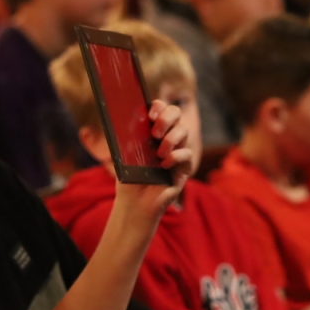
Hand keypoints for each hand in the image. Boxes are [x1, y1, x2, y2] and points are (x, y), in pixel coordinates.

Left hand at [113, 99, 192, 219]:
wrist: (134, 202)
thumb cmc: (128, 177)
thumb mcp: (123, 153)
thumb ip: (126, 135)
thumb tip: (124, 117)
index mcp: (152, 130)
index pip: (161, 108)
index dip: (158, 107)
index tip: (150, 115)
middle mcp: (167, 137)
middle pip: (176, 113)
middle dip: (167, 118)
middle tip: (155, 133)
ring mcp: (177, 151)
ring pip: (184, 131)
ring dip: (170, 140)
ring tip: (158, 154)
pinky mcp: (184, 167)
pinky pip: (187, 154)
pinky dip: (175, 157)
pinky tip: (163, 166)